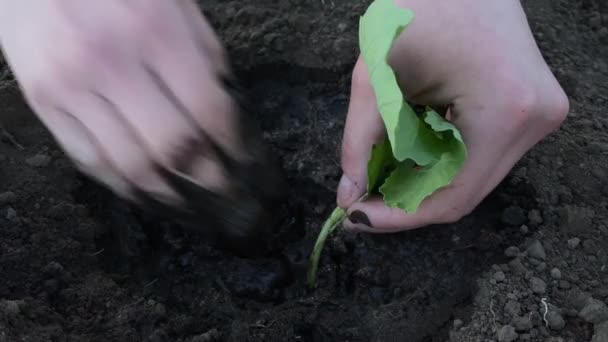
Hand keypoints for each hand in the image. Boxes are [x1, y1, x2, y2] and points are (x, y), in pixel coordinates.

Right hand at [0, 0, 284, 242]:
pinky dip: (128, 189)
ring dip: (174, 202)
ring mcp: (71, 87)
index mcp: (156, 32)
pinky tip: (155, 199)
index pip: (211, 114)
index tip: (260, 174)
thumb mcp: (175, 3)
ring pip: (131, 168)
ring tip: (202, 217)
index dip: (241, 152)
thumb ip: (206, 58)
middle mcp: (111, 64)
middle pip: (175, 150)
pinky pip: (90, 162)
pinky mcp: (42, 104)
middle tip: (241, 209)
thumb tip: (234, 119)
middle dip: (216, 187)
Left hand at [337, 0, 568, 231]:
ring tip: (381, 174)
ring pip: (474, 176)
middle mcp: (536, 119)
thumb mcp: (376, 75)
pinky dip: (443, 160)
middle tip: (361, 198)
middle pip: (466, 191)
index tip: (357, 217)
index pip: (452, 197)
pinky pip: (484, 155)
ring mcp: (542, 114)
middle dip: (407, 199)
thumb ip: (358, 142)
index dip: (399, 216)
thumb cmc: (418, 7)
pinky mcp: (535, 107)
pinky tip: (410, 152)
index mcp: (506, 111)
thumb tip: (347, 196)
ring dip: (424, 181)